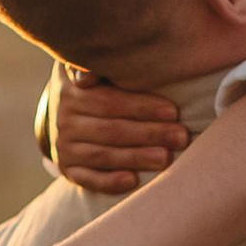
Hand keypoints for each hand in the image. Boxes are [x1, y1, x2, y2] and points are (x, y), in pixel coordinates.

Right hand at [53, 74, 187, 194]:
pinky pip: (89, 179)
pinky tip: (132, 181)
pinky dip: (109, 182)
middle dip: (149, 133)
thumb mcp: (92, 65)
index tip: (173, 112)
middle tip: (181, 137)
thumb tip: (88, 75)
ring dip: (136, 158)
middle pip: (112, 129)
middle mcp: (65, 120)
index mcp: (73, 92)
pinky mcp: (68, 169)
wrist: (66, 113)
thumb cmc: (96, 85)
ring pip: (103, 155)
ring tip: (165, 158)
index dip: (142, 107)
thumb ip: (97, 63)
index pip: (110, 101)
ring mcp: (64, 147)